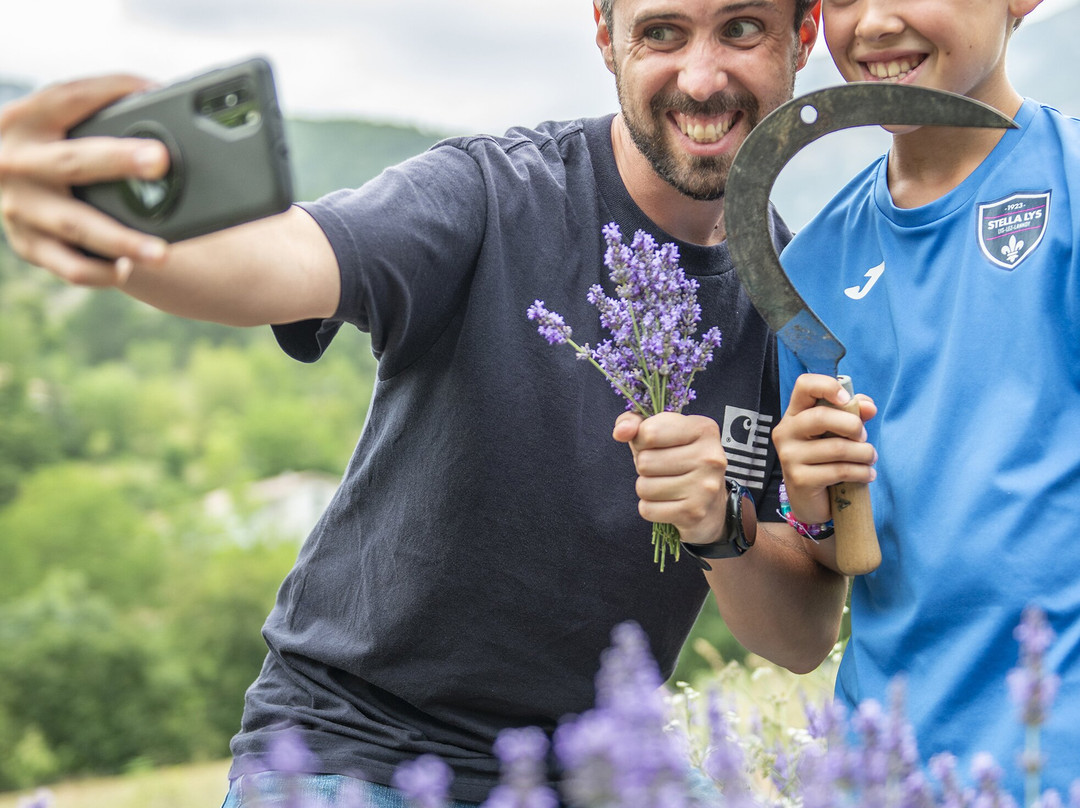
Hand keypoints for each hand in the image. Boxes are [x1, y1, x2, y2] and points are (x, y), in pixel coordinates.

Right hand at [0, 75, 170, 285]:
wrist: (14, 188)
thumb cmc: (58, 150)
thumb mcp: (61, 124)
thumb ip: (98, 113)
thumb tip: (162, 102)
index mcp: (24, 120)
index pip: (68, 97)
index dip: (112, 91)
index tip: (154, 93)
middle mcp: (14, 162)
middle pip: (72, 161)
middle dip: (118, 160)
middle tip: (160, 161)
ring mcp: (19, 207)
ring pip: (75, 225)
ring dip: (121, 240)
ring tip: (161, 252)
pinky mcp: (29, 245)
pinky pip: (69, 266)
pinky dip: (100, 271)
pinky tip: (126, 268)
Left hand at [612, 411, 728, 545]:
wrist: (710, 503)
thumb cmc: (680, 460)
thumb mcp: (660, 431)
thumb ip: (636, 422)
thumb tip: (621, 432)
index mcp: (703, 429)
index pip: (649, 432)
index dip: (641, 441)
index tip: (655, 446)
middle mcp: (709, 457)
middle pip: (644, 462)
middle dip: (644, 467)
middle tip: (662, 469)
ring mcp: (704, 487)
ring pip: (643, 487)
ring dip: (647, 488)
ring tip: (665, 485)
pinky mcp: (694, 513)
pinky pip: (647, 509)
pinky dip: (651, 508)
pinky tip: (667, 502)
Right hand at [772, 373, 877, 524]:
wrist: (810, 500)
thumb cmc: (825, 460)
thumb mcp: (839, 433)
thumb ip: (854, 415)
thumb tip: (869, 407)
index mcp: (795, 414)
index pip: (804, 385)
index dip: (828, 386)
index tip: (846, 399)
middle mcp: (786, 432)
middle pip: (822, 417)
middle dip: (854, 426)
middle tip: (863, 439)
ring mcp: (789, 456)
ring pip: (837, 447)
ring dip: (864, 454)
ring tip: (870, 459)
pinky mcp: (799, 479)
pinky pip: (840, 471)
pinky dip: (862, 472)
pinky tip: (867, 475)